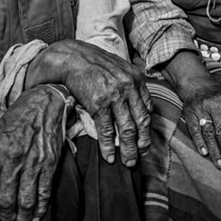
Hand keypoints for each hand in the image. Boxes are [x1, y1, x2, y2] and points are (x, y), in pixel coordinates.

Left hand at [0, 84, 68, 220]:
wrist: (42, 104)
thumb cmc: (15, 120)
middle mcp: (13, 159)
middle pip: (5, 200)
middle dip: (3, 218)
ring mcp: (33, 162)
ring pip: (25, 201)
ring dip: (20, 218)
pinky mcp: (49, 164)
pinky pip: (44, 193)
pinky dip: (39, 209)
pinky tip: (34, 217)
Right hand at [26, 40, 151, 166]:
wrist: (73, 58)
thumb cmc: (95, 64)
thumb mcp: (120, 68)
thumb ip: (131, 85)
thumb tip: (139, 105)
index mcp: (136, 79)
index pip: (148, 108)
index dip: (148, 127)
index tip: (146, 140)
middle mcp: (129, 87)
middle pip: (141, 121)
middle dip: (142, 142)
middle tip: (142, 155)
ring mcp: (114, 96)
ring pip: (127, 129)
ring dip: (129, 149)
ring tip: (129, 162)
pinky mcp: (99, 104)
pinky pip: (106, 130)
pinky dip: (108, 146)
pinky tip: (109, 157)